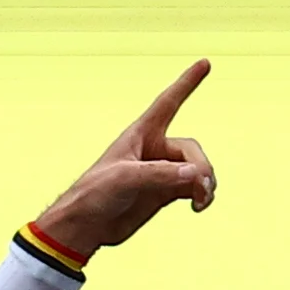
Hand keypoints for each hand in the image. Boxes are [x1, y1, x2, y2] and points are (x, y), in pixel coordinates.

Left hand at [35, 59, 216, 256]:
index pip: (168, 102)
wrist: (84, 226)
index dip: (187, 83)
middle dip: (200, 167)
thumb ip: (161, 175)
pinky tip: (199, 205)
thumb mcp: (124, 178)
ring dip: (205, 183)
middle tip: (199, 187)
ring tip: (201, 200)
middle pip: (191, 150)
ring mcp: (161, 172)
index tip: (205, 63)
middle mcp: (154, 149)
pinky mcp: (164, 193)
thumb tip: (195, 175)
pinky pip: (193, 187)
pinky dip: (201, 194)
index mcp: (140, 134)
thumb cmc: (94, 194)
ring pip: (197, 169)